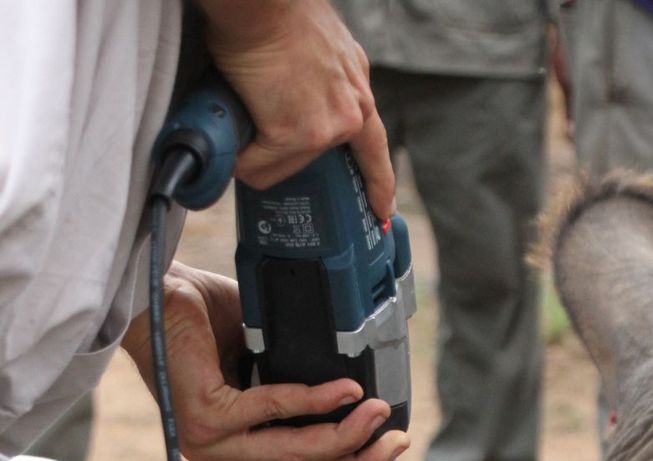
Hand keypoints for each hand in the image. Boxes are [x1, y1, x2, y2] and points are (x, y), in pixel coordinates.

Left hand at [123, 265, 408, 460]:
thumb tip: (361, 388)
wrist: (154, 288)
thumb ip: (303, 378)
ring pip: (294, 452)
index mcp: (239, 442)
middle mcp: (223, 450)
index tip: (390, 453)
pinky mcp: (204, 418)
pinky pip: (272, 411)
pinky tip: (346, 391)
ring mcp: (211, 441)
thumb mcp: (268, 353)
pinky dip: (314, 401)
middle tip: (398, 442)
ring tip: (381, 413)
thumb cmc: (206, 314)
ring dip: (345, 435)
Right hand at [201, 0, 394, 210]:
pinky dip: (236, 155)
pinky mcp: (296, 135)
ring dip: (254, 149)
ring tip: (243, 105)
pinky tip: (232, 127)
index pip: (374, 146)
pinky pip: (256, 168)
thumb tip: (288, 100)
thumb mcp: (315, 45)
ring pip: (281, 166)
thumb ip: (316, 78)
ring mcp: (326, 127)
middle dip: (281, 150)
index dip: (379, 182)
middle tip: (259, 124)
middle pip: (311, 160)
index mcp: (356, 86)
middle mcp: (351, 109)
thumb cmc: (272, 11)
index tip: (383, 210)